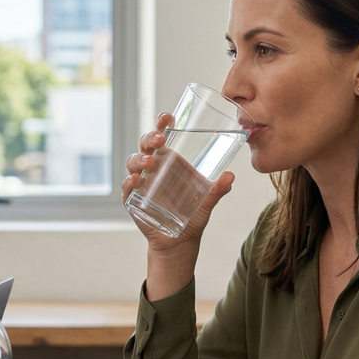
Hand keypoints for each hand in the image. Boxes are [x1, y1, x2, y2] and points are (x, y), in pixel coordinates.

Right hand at [123, 112, 235, 252]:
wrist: (180, 242)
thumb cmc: (193, 216)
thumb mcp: (208, 201)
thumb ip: (218, 189)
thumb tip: (230, 175)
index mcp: (169, 161)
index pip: (161, 137)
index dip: (161, 124)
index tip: (168, 116)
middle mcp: (152, 169)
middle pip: (145, 146)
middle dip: (149, 138)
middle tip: (160, 139)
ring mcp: (141, 184)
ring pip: (133, 164)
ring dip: (139, 159)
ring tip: (150, 162)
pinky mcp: (133, 201)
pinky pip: (127, 189)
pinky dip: (129, 183)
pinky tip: (136, 180)